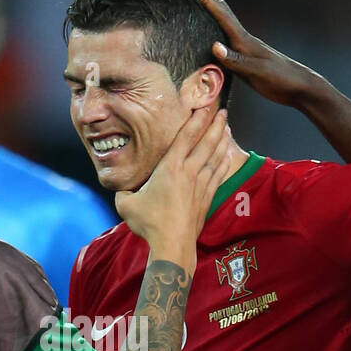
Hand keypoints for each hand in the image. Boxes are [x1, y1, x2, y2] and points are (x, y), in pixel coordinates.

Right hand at [115, 106, 228, 269]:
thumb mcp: (126, 204)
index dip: (196, 119)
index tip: (204, 105)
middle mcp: (189, 172)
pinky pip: (219, 174)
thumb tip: (122, 187)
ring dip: (222, 139)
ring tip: (227, 126)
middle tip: (221, 109)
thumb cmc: (149, 223)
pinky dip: (224, 162)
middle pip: (206, 142)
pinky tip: (228, 155)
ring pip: (215, 156)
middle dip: (214, 123)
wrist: (172, 244)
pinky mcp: (207, 198)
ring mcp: (201, 185)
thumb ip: (125, 191)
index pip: (186, 136)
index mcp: (170, 167)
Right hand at [191, 0, 316, 108]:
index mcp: (244, 40)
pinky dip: (217, 28)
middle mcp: (243, 40)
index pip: (221, 15)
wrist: (299, 87)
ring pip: (224, 22)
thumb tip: (214, 45)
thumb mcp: (257, 71)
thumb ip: (236, 60)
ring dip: (211, 8)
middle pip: (222, 11)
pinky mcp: (245, 59)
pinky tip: (213, 32)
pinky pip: (226, 38)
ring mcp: (244, 48)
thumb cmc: (280, 79)